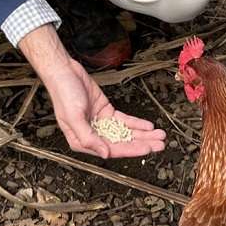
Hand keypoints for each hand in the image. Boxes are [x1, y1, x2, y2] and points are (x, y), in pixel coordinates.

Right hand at [18, 25, 166, 158]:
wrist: (64, 71)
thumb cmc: (64, 94)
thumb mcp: (73, 117)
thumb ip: (88, 137)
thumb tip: (105, 154)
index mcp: (82, 141)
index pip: (111, 150)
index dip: (130, 150)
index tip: (147, 148)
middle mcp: (93, 134)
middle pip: (122, 143)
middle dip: (142, 143)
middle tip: (161, 145)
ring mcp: (101, 123)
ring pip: (125, 132)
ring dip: (143, 134)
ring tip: (160, 136)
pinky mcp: (106, 111)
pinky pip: (124, 120)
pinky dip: (136, 123)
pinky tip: (148, 126)